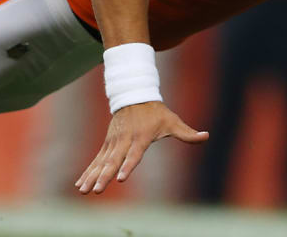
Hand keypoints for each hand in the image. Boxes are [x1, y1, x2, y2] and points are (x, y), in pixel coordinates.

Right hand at [75, 101, 206, 194]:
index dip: (128, 166)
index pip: (133, 155)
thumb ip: (188, 133)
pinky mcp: (107, 144)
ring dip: (91, 176)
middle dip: (104, 176)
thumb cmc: (156, 112)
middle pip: (113, 161)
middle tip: (96, 190)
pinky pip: (96, 160)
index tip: (121, 179)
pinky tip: (80, 184)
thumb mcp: (172, 121)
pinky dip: (88, 171)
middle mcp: (124, 141)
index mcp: (140, 137)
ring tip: (83, 190)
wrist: (134, 96)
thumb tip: (206, 136)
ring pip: (101, 162)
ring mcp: (113, 142)